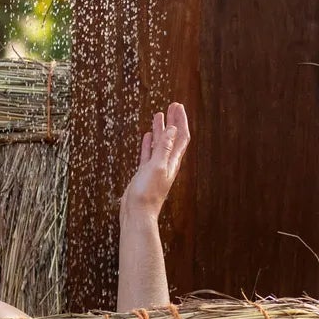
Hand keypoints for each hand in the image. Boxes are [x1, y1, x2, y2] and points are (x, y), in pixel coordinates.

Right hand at [122, 102, 189, 219]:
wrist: (137, 213)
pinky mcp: (144, 172)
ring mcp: (155, 167)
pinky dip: (149, 143)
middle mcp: (166, 163)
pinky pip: (148, 153)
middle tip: (172, 105)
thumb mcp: (157, 166)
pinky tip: (147, 136)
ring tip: (159, 115)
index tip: (177, 106)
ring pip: (160, 143)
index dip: (180, 120)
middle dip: (173, 121)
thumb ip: (165, 148)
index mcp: (172, 161)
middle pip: (172, 137)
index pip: (180, 136)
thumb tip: (173, 129)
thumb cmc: (147, 193)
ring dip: (161, 129)